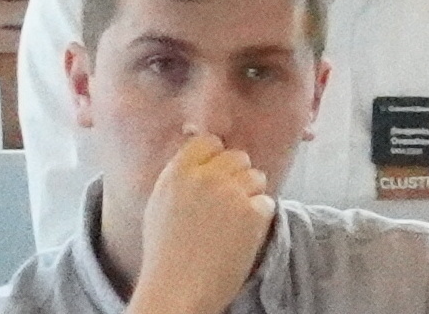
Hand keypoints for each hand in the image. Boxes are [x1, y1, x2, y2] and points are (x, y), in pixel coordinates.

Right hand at [133, 132, 278, 309]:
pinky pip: (267, 202)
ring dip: (251, 195)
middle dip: (237, 176)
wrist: (178, 288)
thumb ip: (181, 177)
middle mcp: (205, 176)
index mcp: (177, 172)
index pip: (208, 141)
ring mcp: (231, 193)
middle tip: (229, 202)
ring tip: (235, 222)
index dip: (216, 157)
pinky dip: (260, 217)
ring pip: (256, 176)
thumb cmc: (166, 254)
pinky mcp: (253, 212)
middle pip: (238, 157)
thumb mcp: (161, 204)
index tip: (216, 175)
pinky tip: (242, 235)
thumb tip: (201, 156)